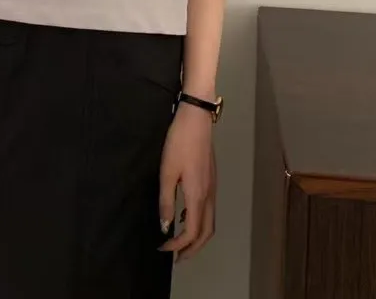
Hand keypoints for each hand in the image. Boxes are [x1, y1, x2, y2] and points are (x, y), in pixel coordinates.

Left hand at [158, 104, 216, 260]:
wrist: (196, 119)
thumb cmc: (179, 143)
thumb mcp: (166, 171)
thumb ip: (166, 201)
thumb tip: (166, 226)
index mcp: (198, 196)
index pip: (192, 232)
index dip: (178, 245)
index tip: (163, 248)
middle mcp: (209, 195)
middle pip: (206, 232)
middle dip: (193, 248)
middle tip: (177, 257)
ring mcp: (213, 187)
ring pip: (210, 222)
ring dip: (197, 236)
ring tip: (180, 241)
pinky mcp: (211, 179)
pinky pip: (208, 209)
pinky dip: (199, 221)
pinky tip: (185, 215)